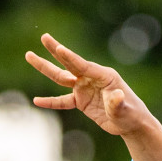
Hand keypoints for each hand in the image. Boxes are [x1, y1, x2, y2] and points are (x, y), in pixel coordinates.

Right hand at [26, 33, 158, 137]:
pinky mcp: (81, 100)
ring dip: (46, 67)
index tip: (59, 48)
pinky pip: (62, 100)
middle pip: (69, 64)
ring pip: (61, 77)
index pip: (83, 65)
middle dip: (56, 50)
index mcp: (103, 76)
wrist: (132, 124)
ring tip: (29, 56)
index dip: (70, 58)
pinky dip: (50, 101)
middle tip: (44, 37)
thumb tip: (117, 95)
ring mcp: (84, 88)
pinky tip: (36, 101)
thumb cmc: (131, 114)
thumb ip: (118, 103)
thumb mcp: (125, 110)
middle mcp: (92, 78)